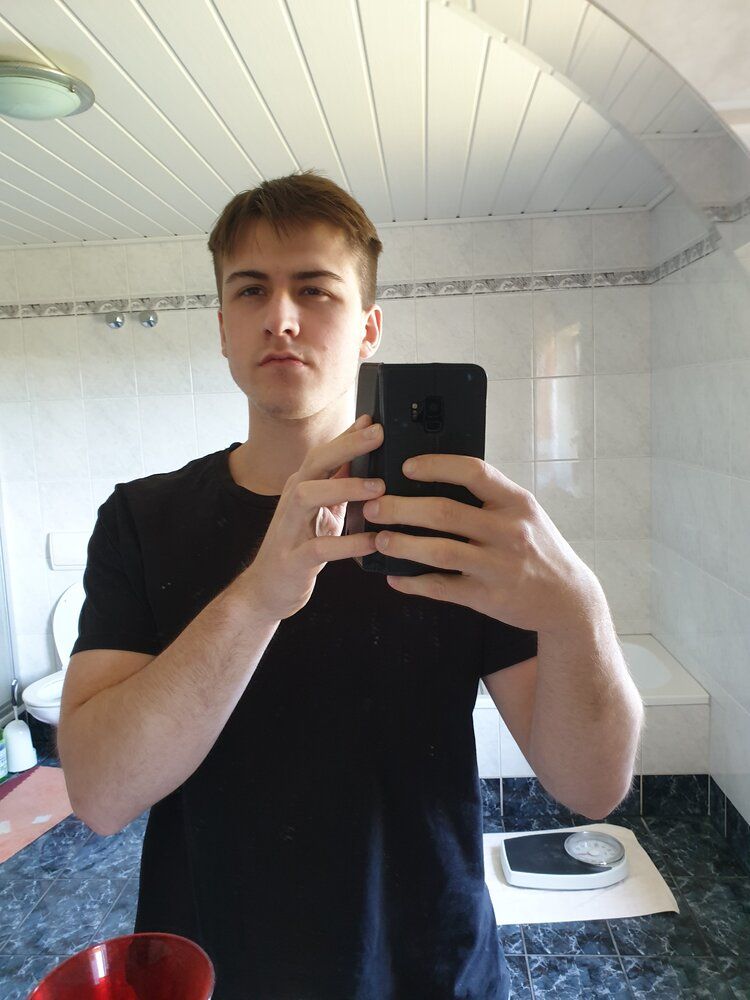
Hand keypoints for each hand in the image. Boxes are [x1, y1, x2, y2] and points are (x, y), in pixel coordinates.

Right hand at [245, 414, 384, 619]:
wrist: (267, 589)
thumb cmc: (300, 545)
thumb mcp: (323, 509)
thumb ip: (340, 481)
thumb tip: (364, 450)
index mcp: (302, 486)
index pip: (324, 451)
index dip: (348, 434)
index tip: (374, 419)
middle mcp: (292, 500)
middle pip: (315, 462)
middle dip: (347, 446)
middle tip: (379, 436)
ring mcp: (289, 528)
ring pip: (309, 495)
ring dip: (344, 488)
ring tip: (378, 488)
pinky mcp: (293, 559)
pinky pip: (320, 548)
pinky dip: (348, 544)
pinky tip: (372, 541)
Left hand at [363, 455, 605, 633]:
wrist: (567, 599)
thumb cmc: (537, 548)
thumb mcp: (525, 514)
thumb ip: (490, 497)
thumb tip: (435, 479)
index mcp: (516, 502)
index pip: (474, 472)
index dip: (436, 466)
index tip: (407, 467)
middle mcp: (509, 531)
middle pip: (444, 512)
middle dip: (400, 508)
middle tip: (373, 506)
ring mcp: (498, 566)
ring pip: (439, 551)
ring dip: (402, 544)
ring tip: (378, 539)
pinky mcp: (488, 597)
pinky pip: (442, 588)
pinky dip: (414, 583)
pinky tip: (395, 578)